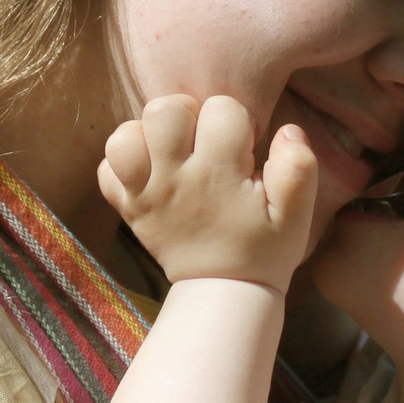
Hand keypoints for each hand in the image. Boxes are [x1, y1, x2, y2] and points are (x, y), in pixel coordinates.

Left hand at [99, 95, 316, 291]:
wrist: (225, 293)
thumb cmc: (263, 248)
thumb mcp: (295, 215)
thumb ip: (298, 168)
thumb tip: (287, 130)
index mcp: (219, 173)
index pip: (222, 109)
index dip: (237, 119)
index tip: (243, 148)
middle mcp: (175, 178)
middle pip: (164, 110)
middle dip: (187, 113)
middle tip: (203, 140)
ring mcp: (144, 194)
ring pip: (124, 136)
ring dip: (147, 134)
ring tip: (170, 150)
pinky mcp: (127, 208)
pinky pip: (106, 170)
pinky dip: (121, 164)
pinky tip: (148, 171)